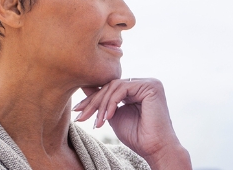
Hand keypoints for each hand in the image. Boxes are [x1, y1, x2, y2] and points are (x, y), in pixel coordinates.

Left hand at [73, 78, 190, 168]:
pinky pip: (123, 89)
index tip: (77, 111)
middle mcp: (143, 83)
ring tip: (97, 122)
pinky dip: (112, 102)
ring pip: (114, 86)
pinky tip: (108, 117)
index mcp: (136, 89)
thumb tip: (85, 86)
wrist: (155, 149)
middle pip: (110, 85)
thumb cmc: (137, 136)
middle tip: (81, 116)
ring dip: (102, 104)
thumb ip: (103, 102)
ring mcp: (148, 83)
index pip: (110, 88)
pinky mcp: (151, 86)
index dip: (92, 99)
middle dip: (94, 102)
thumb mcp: (113, 116)